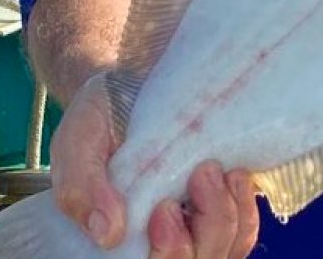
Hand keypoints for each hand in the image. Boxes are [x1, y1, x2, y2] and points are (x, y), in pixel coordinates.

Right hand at [51, 74, 260, 257]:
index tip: (165, 209)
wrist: (134, 81)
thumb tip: (108, 234)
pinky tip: (234, 176)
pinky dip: (243, 210)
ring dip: (224, 216)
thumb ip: (81, 185)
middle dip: (204, 229)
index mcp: (117, 236)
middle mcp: (155, 239)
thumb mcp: (78, 140)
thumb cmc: (103, 115)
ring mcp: (191, 228)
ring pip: (223, 251)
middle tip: (201, 174)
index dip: (166, 252)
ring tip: (212, 168)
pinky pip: (243, 232)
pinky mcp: (219, 209)